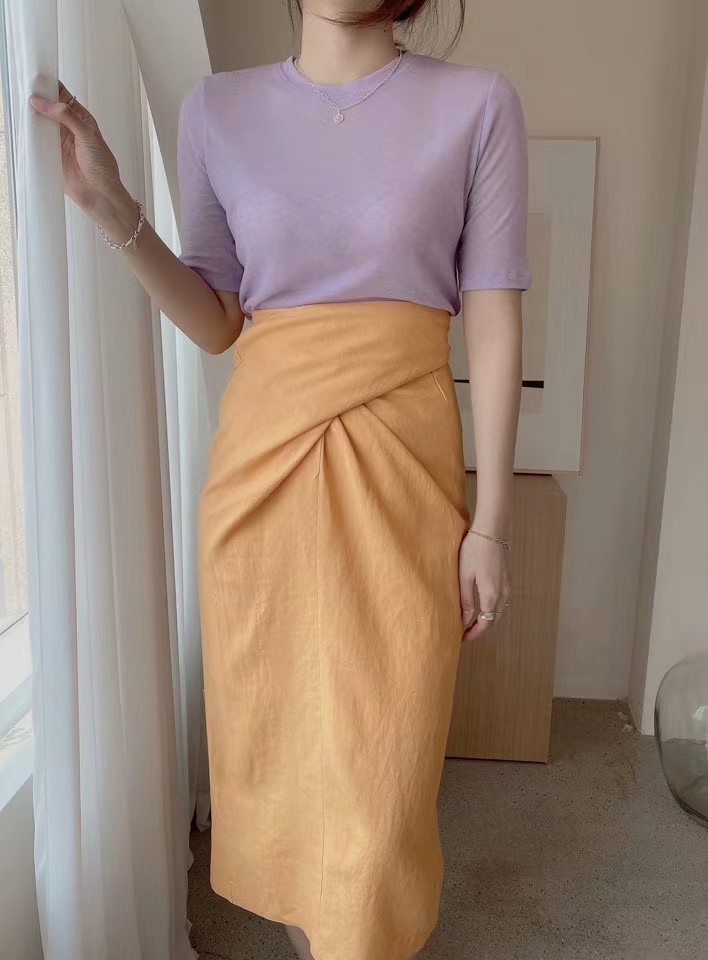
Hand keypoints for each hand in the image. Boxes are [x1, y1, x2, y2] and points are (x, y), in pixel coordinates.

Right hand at [29, 80, 125, 217]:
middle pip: (49, 108)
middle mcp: (69, 128)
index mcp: (81, 119)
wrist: (99, 194)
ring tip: (22, 106)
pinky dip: (30, 135)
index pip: (64, 97)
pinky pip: (37, 141)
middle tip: (25, 89)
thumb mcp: (88, 135)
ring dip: (32, 116)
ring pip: (41, 123)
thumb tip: (44, 102)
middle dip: (38, 99)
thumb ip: (67, 117)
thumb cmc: (102, 167)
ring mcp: (59, 141)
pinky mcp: (51, 154)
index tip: (38, 77)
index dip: (51, 86)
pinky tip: (24, 128)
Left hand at [458, 526, 510, 643]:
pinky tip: (480, 606)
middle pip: (495, 621)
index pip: (485, 625)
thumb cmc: (475, 550)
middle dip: (481, 630)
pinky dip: (492, 610)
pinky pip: (501, 602)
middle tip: (465, 633)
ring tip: (470, 621)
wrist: (492, 529)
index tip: (462, 638)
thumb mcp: (465, 576)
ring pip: (499, 612)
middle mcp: (503, 594)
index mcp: (491, 596)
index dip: (474, 634)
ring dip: (487, 620)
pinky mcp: (507, 579)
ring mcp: (507, 587)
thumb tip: (464, 620)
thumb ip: (466, 600)